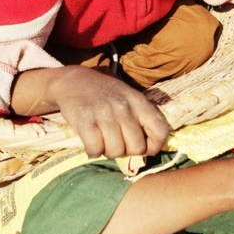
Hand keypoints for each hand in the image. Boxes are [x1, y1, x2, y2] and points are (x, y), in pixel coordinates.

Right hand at [33, 65, 169, 158]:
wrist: (73, 81)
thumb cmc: (104, 93)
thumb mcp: (128, 97)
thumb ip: (141, 117)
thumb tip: (149, 148)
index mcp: (138, 101)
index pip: (160, 131)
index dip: (154, 147)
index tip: (144, 149)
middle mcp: (124, 107)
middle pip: (136, 147)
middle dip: (127, 151)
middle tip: (116, 142)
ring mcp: (104, 114)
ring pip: (116, 151)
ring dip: (108, 152)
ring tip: (103, 141)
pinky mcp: (85, 121)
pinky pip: (95, 149)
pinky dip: (93, 151)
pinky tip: (91, 143)